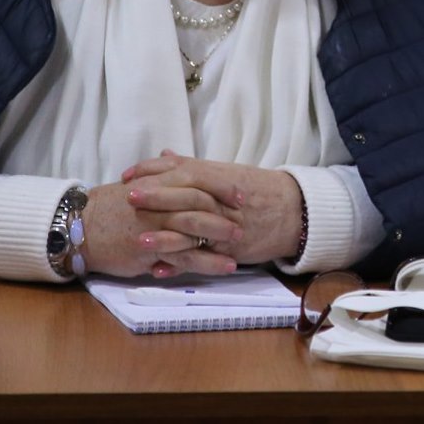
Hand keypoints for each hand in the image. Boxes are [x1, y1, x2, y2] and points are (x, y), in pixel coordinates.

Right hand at [76, 178, 244, 279]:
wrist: (80, 228)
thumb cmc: (111, 209)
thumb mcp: (136, 187)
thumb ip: (160, 176)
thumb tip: (174, 159)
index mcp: (157, 184)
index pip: (195, 178)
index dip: (220, 185)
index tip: (239, 193)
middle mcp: (158, 202)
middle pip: (199, 201)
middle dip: (225, 209)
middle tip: (246, 216)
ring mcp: (154, 225)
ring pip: (195, 229)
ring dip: (221, 236)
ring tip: (241, 243)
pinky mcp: (150, 249)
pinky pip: (185, 256)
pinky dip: (208, 262)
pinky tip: (226, 267)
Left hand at [120, 151, 306, 268]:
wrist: (294, 211)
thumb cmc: (258, 191)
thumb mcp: (226, 173)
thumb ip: (193, 167)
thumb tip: (164, 155)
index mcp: (217, 177)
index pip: (182, 169)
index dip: (153, 172)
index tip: (128, 176)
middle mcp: (220, 199)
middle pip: (186, 195)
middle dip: (156, 197)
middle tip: (128, 198)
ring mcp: (226, 224)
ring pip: (193, 229)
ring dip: (165, 236)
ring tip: (140, 240)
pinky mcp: (231, 249)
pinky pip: (203, 258)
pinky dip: (180, 264)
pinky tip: (159, 269)